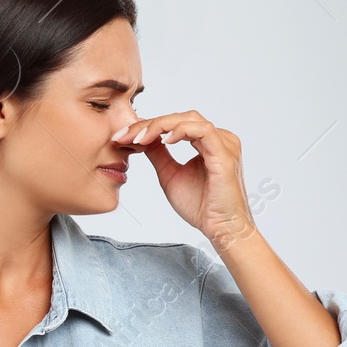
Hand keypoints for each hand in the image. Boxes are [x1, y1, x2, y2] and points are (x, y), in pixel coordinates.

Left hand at [114, 111, 257, 251]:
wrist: (220, 229)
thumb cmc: (200, 206)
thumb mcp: (169, 174)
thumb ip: (158, 154)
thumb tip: (142, 139)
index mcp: (206, 143)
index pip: (175, 123)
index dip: (147, 126)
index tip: (122, 136)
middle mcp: (217, 139)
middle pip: (180, 117)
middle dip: (149, 124)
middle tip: (124, 135)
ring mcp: (223, 144)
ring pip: (189, 119)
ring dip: (160, 125)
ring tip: (139, 138)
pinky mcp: (225, 154)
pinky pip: (203, 131)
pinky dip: (181, 131)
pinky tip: (165, 140)